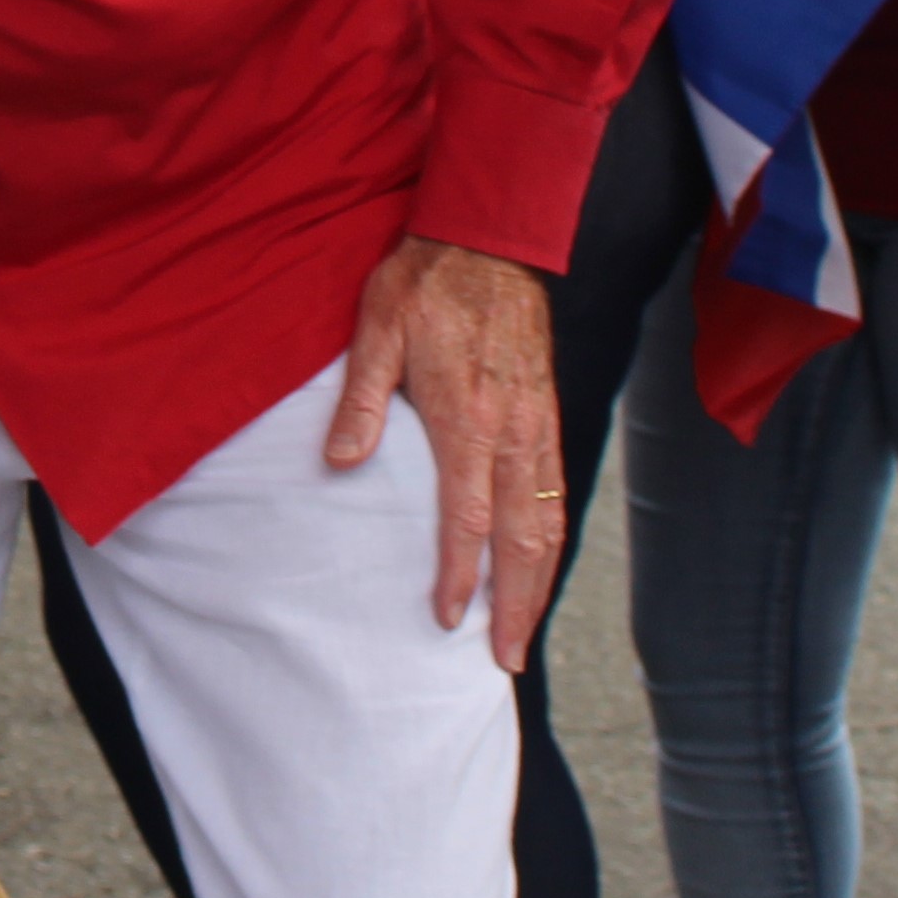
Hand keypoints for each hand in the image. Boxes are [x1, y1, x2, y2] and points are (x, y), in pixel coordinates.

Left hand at [324, 235, 565, 666]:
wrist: (489, 238)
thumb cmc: (422, 282)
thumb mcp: (375, 329)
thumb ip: (361, 400)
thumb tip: (339, 463)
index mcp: (466, 416)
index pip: (465, 515)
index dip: (458, 572)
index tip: (447, 618)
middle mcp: (511, 431)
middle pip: (521, 537)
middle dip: (514, 603)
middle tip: (502, 659)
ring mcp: (536, 425)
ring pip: (547, 522)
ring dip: (539, 582)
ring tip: (524, 631)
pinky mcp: (548, 415)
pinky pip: (557, 491)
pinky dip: (552, 539)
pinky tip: (541, 564)